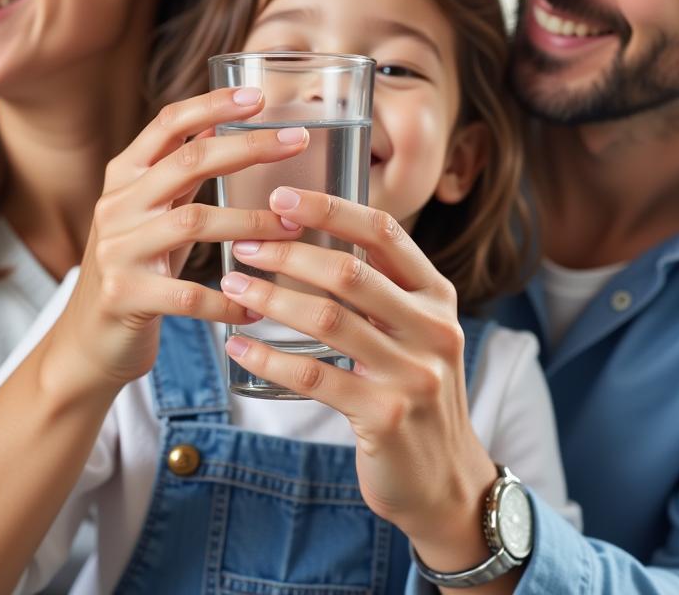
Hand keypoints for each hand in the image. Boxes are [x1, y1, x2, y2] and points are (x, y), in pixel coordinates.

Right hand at [47, 89, 307, 397]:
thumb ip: (178, 174)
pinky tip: (256, 306)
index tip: (260, 96)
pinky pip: (188, 294)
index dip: (213, 105)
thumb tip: (216, 125)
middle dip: (248, 147)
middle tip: (298, 141)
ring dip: (253, 224)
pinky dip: (228, 300)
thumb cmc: (135, 268)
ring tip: (295, 230)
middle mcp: (116, 205)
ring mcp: (116, 250)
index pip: (168, 124)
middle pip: (188, 162)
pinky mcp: (124, 295)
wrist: (86, 341)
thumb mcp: (151, 212)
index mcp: (124, 176)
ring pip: (194, 222)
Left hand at [219, 186, 496, 550]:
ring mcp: (413, 374)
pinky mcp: (385, 416)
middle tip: (242, 244)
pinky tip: (238, 344)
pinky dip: (268, 357)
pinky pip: (312, 377)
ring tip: (232, 285)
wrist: (446, 480)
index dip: (330, 208)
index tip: (280, 197)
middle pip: (349, 272)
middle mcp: (432, 328)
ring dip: (270, 297)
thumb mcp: (415, 330)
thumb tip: (309, 235)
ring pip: (327, 319)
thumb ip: (381, 288)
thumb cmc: (414, 390)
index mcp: (437, 295)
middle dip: (287, 253)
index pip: (384, 232)